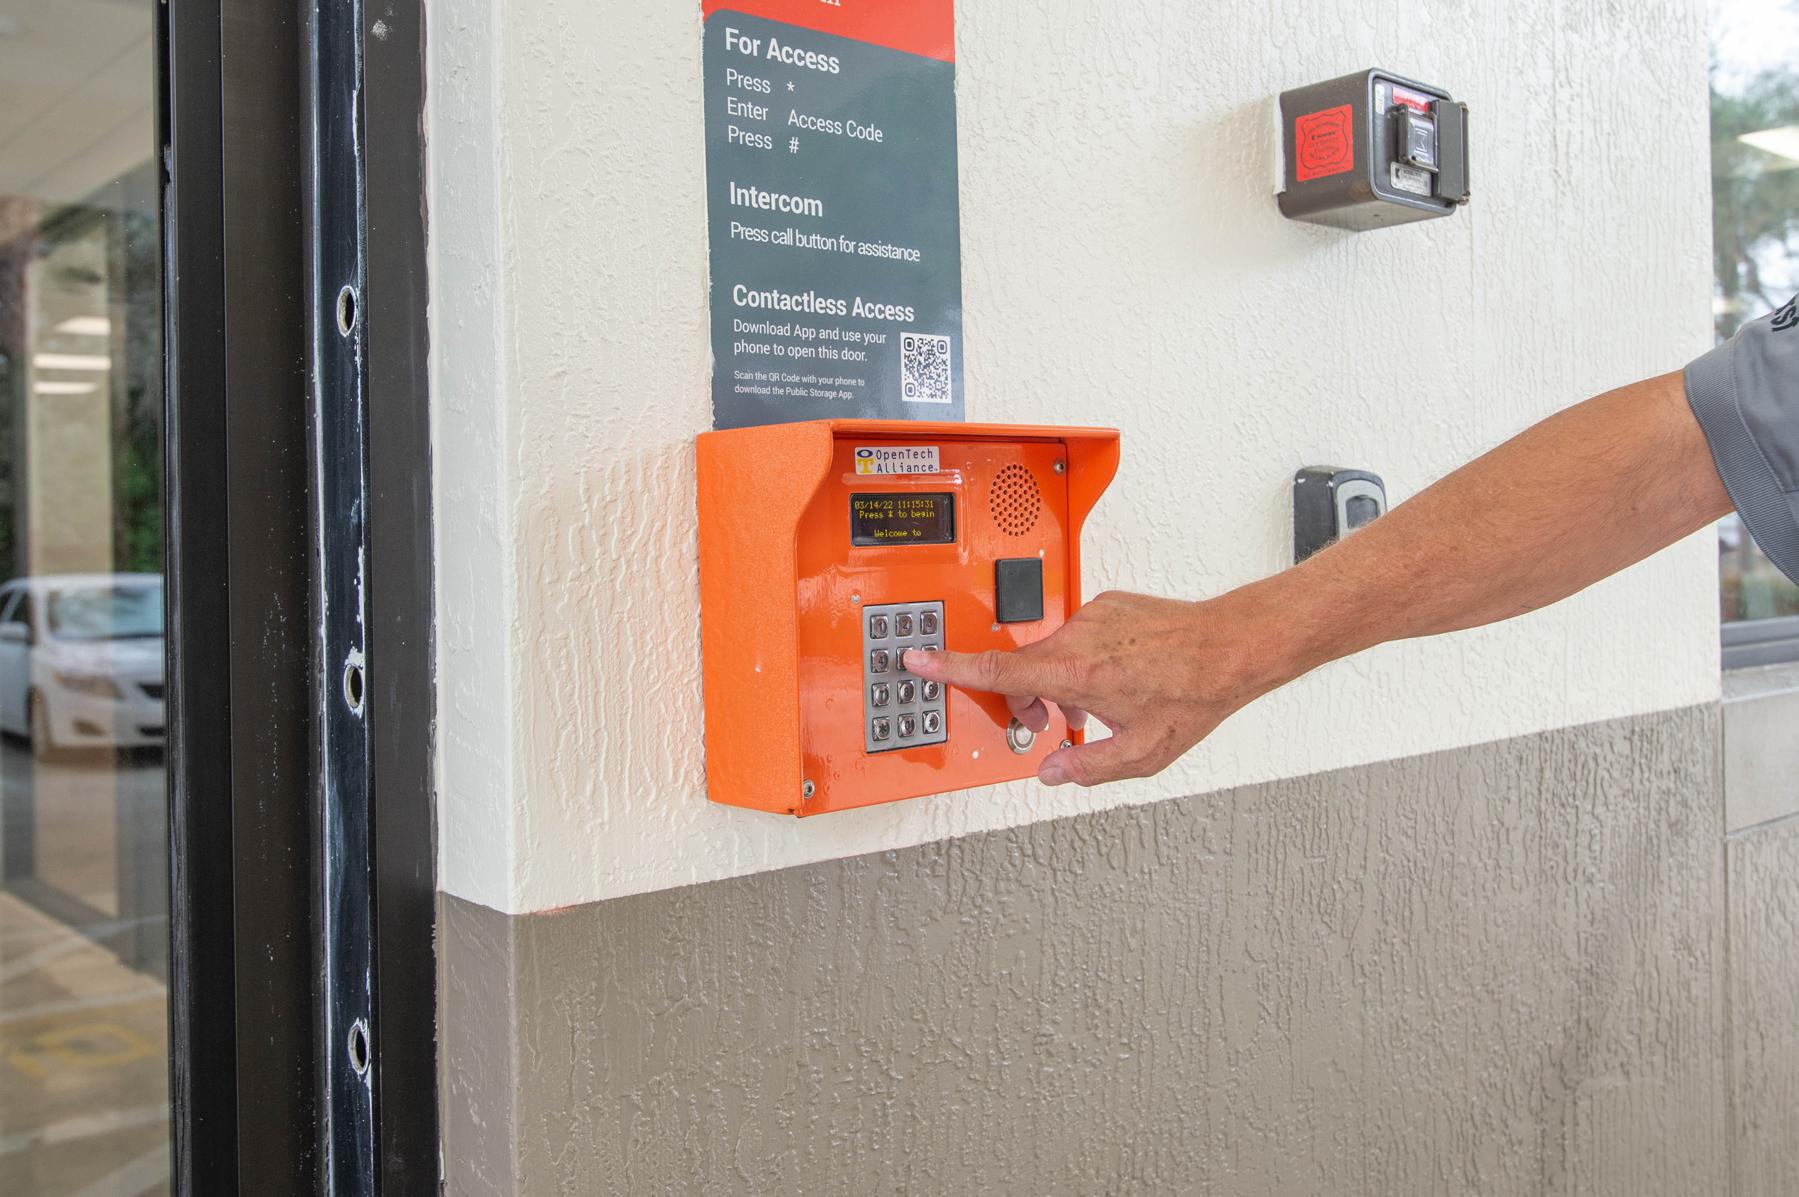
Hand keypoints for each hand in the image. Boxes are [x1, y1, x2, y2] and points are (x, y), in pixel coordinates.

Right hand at [902, 590, 1280, 786]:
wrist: (1231, 645)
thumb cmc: (1194, 693)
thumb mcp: (1142, 752)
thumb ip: (1088, 767)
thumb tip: (1053, 771)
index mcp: (1077, 674)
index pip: (997, 672)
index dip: (950, 668)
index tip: (917, 658)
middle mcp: (1079, 638)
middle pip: (1022, 668)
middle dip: (1027, 699)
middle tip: (1053, 723)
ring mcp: (1093, 616)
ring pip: (1052, 653)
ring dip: (1061, 680)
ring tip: (1097, 703)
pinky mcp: (1108, 604)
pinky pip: (1078, 636)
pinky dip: (1083, 660)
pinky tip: (1116, 677)